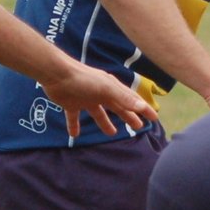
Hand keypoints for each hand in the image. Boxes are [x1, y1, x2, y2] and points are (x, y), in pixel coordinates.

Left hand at [42, 62, 158, 136]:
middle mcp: (100, 93)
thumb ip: (123, 98)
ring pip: (98, 113)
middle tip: (137, 127)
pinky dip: (74, 126)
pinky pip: (74, 117)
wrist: (56, 74)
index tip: (153, 118)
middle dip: (128, 116)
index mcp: (111, 88)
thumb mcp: (106, 89)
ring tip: (111, 134)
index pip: (131, 100)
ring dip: (105, 123)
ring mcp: (86, 98)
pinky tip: (75, 135)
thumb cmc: (83, 79)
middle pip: (117, 107)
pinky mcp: (71, 103)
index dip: (143, 108)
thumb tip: (141, 107)